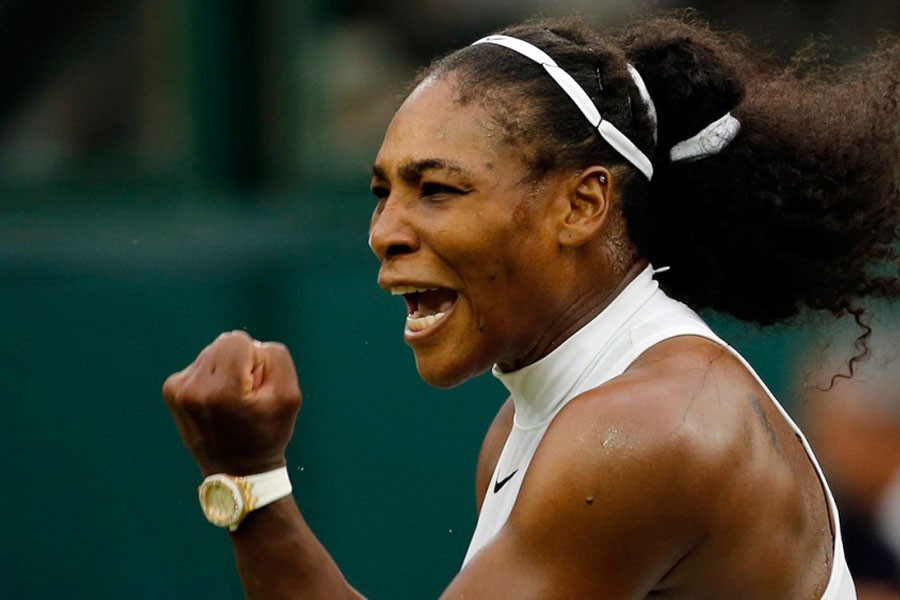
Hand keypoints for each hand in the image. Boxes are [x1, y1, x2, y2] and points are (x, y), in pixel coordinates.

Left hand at [163, 330, 301, 476]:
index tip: (255, 388)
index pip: (237, 340)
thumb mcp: (289, 396)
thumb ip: (276, 357)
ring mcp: (178, 391)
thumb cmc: (267, 433)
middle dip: (239, 363)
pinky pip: (198, 365)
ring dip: (225, 370)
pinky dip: (211, 378)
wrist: (237, 471)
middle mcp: (193, 389)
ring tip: (230, 402)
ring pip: (211, 352)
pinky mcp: (172, 391)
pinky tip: (217, 402)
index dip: (255, 360)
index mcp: (222, 390)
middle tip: (244, 397)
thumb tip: (251, 345)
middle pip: (223, 343)